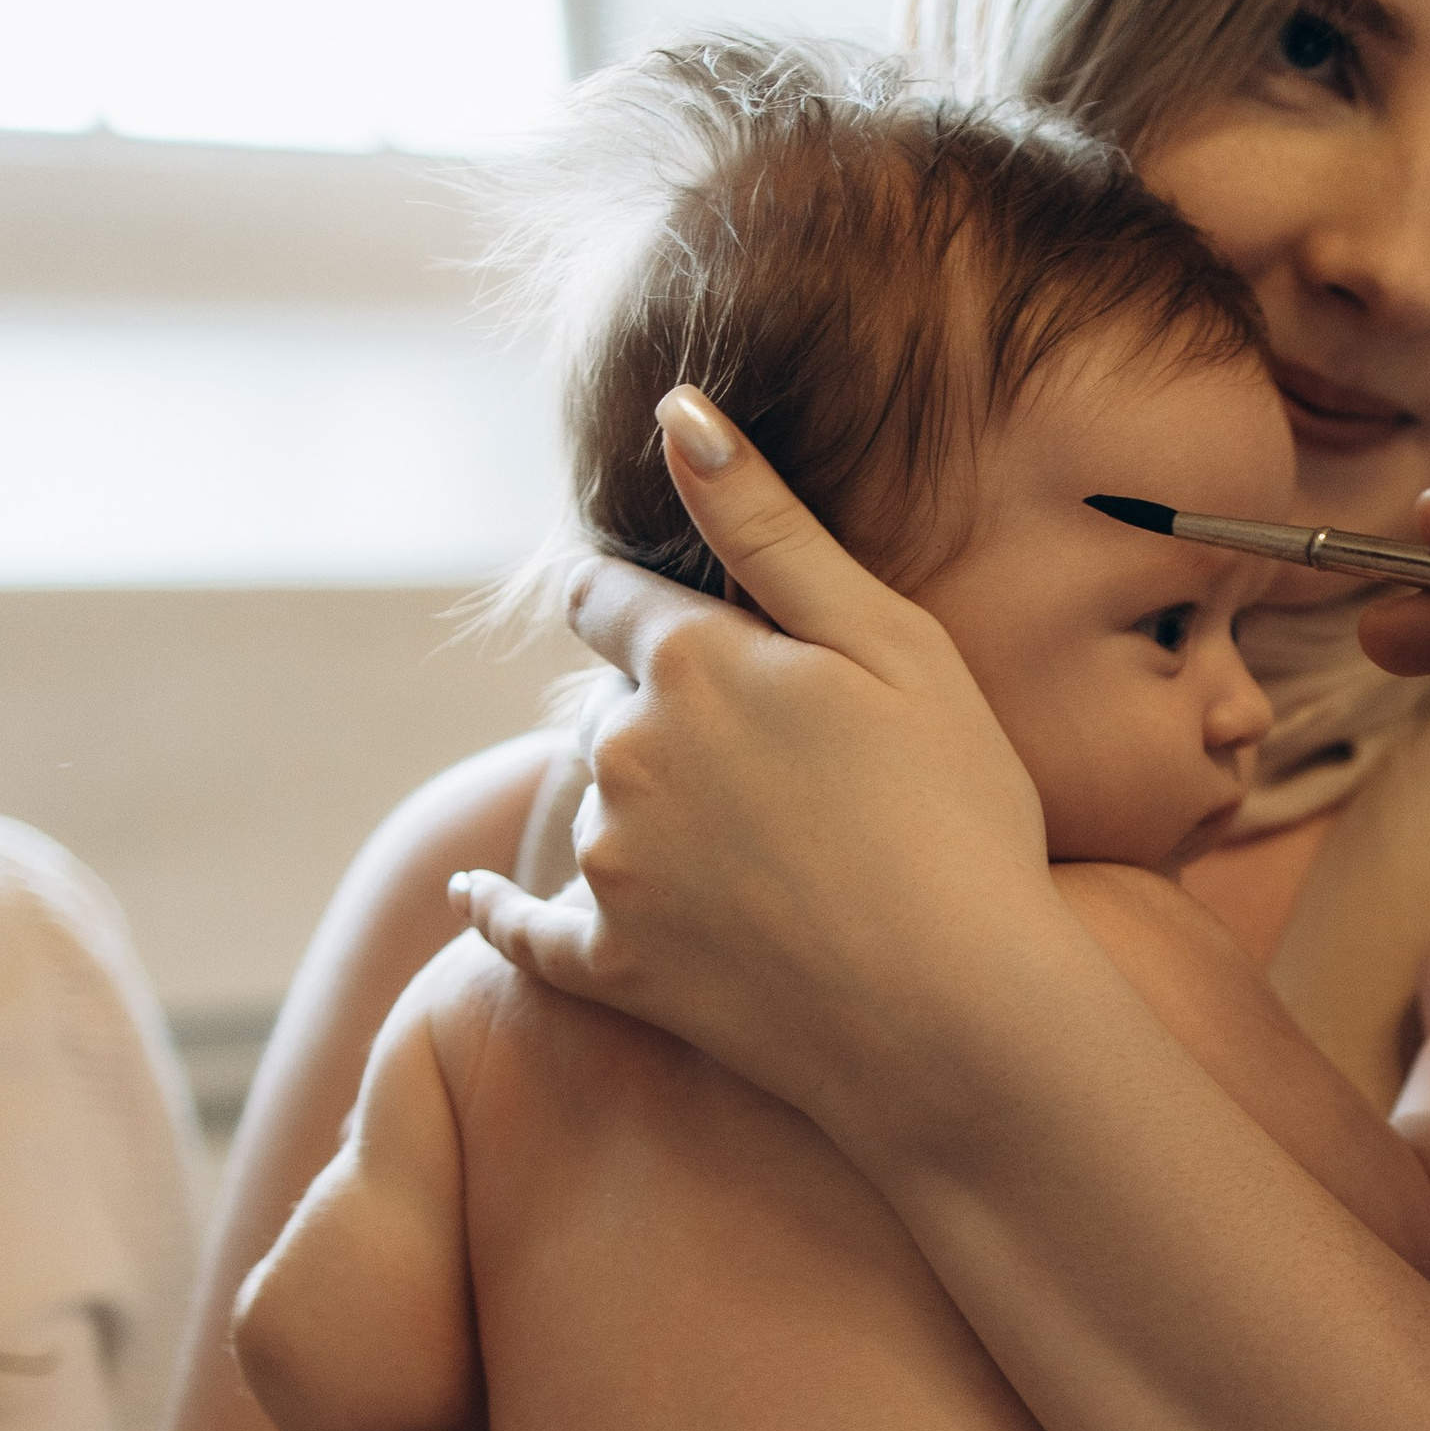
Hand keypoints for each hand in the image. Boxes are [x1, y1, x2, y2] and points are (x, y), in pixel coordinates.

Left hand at [451, 393, 1061, 1137]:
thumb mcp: (891, 644)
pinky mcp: (608, 967)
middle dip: (659, 715)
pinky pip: (520, 930)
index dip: (635, 604)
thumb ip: (771, 527)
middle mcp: (621, 753)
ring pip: (589, 804)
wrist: (959, 1017)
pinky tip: (470, 896)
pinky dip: (496, 909)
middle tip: (762, 768)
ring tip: (741, 850)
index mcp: (687, 660)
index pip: (606, 596)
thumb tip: (678, 412)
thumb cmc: (955, 818)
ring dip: (634, 809)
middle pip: (606, 705)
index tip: (654, 615)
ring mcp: (608, 866)